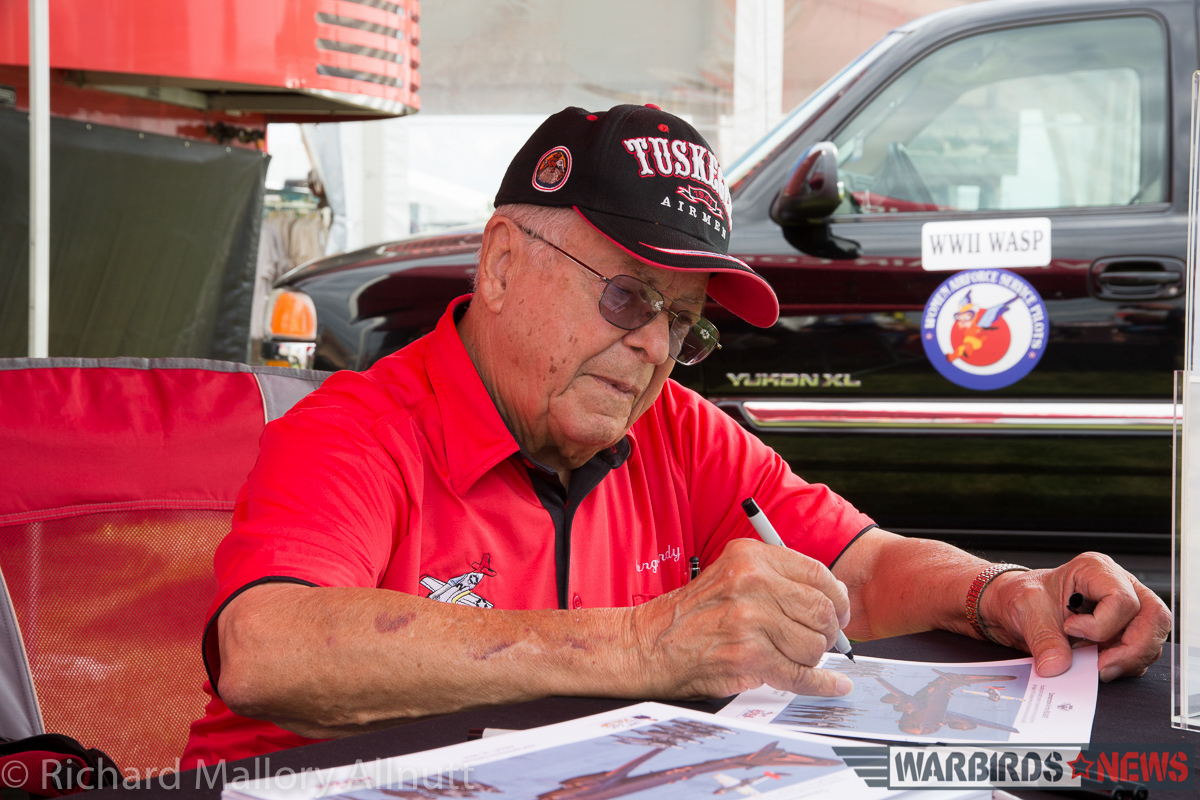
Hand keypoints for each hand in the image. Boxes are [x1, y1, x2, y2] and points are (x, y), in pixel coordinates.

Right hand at [627, 537, 853, 698]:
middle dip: (830, 632)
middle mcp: (752, 584)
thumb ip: (774, 578)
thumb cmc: (690, 614)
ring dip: (812, 659)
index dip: (837, 597)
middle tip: (824, 641)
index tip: (838, 611)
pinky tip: (832, 685)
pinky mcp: (748, 657)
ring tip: (795, 658)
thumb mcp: (729, 574)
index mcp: (751, 558)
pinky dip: (822, 685)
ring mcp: (751, 621)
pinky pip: (801, 675)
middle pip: (822, 610)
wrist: (648, 644)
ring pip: (814, 645)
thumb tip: (827, 600)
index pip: (818, 574)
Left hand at [979, 552, 1170, 681]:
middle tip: (1101, 667)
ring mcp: (1126, 611)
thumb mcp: (1026, 611)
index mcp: (1095, 570)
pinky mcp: (1125, 632)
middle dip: (1131, 649)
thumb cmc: (1022, 597)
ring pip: (1152, 639)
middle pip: (1153, 618)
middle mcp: (1119, 586)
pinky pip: (1141, 653)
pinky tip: (1099, 666)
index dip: (1102, 624)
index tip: (1070, 630)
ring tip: (1095, 667)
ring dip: (1129, 660)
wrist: (1015, 609)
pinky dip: (1125, 666)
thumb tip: (1056, 667)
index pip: (1124, 600)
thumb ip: (1043, 638)